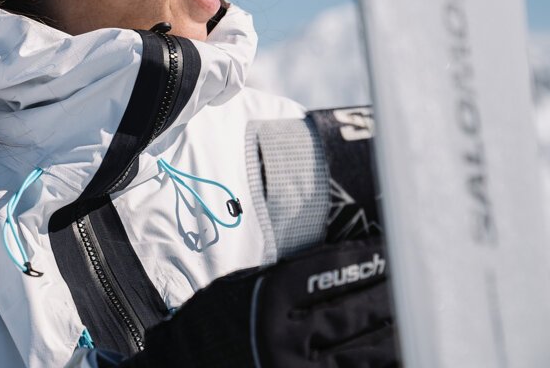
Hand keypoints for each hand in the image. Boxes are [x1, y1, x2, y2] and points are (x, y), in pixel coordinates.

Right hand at [122, 237, 398, 366]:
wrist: (181, 367)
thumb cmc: (212, 327)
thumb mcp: (240, 289)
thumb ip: (283, 281)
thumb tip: (341, 265)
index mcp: (264, 299)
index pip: (327, 273)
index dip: (364, 260)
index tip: (391, 249)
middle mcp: (282, 336)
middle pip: (352, 311)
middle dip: (392, 295)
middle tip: (425, 280)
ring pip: (362, 351)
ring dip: (397, 333)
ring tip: (425, 318)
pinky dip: (380, 364)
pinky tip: (403, 352)